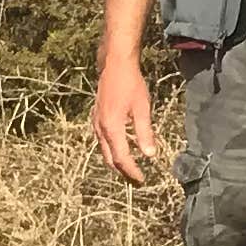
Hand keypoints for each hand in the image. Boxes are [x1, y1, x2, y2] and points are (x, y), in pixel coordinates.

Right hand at [91, 54, 162, 185]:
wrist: (114, 66)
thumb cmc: (131, 85)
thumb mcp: (142, 108)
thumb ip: (145, 133)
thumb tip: (150, 155)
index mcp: (112, 128)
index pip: (121, 158)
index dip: (132, 171)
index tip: (142, 180)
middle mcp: (100, 129)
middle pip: (110, 159)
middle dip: (123, 171)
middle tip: (136, 178)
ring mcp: (96, 123)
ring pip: (104, 151)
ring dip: (116, 161)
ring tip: (129, 167)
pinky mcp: (96, 118)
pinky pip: (102, 141)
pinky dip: (111, 149)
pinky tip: (121, 148)